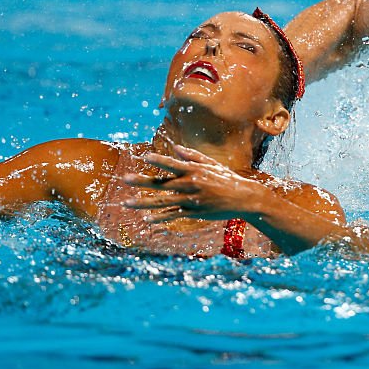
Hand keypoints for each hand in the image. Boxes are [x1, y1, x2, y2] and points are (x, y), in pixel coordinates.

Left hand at [121, 145, 264, 222]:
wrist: (242, 198)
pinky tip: (147, 220)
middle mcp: (190, 184)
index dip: (158, 160)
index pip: (172, 164)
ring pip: (162, 201)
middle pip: (161, 183)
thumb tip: (175, 148)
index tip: (144, 157)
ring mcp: (191, 200)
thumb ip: (192, 156)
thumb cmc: (226, 178)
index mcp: (193, 170)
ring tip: (127, 203)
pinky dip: (160, 218)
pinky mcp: (193, 212)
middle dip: (142, 181)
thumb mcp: (211, 164)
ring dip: (143, 202)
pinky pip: (173, 215)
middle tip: (125, 179)